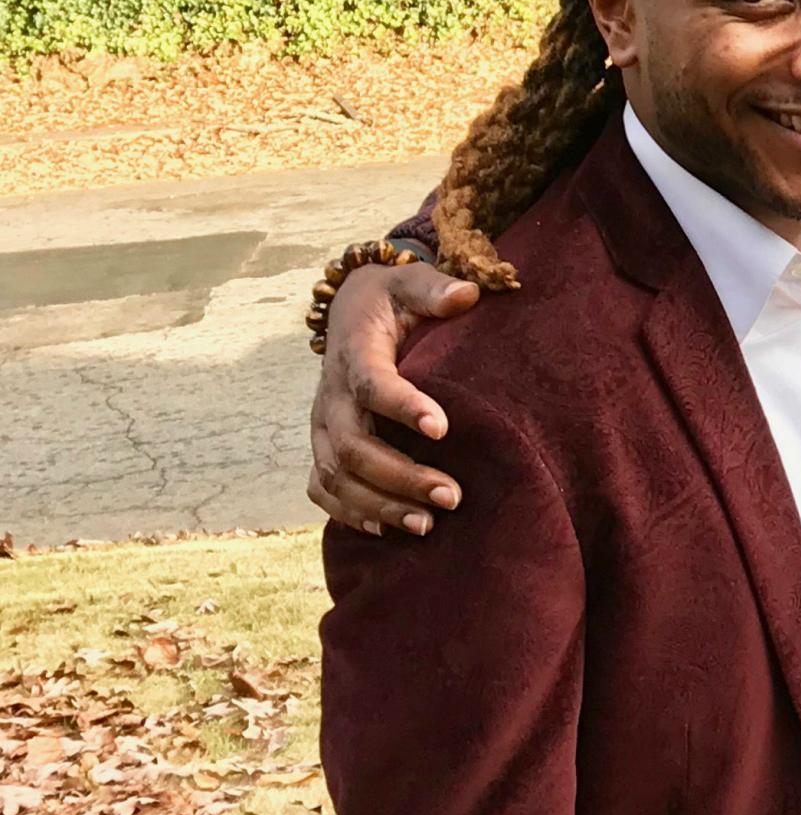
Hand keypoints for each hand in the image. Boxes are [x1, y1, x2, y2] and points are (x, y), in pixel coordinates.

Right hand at [308, 258, 479, 535]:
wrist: (350, 311)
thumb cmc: (392, 300)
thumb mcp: (411, 283)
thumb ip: (436, 288)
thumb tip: (466, 294)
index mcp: (355, 353)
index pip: (372, 383)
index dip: (403, 406)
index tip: (443, 428)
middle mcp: (331, 396)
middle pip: (351, 446)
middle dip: (399, 476)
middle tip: (452, 497)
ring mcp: (321, 426)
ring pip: (335, 476)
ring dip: (379, 504)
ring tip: (428, 525)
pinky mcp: (322, 446)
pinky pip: (322, 489)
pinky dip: (349, 513)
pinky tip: (388, 531)